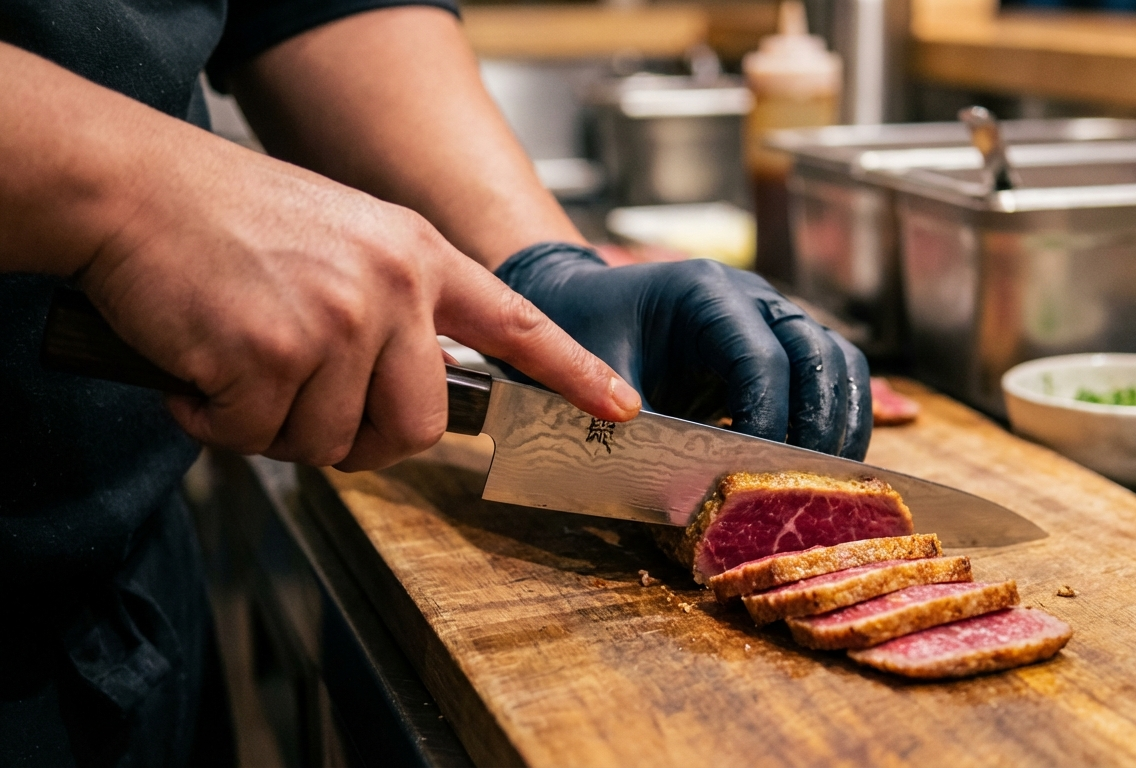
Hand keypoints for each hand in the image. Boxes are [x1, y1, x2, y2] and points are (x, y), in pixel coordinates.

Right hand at [76, 138, 638, 470]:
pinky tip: (197, 367)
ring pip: (327, 442)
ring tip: (237, 362)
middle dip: (358, 440)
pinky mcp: (271, 353)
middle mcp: (392, 286)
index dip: (574, 373)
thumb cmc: (229, 218)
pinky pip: (254, 438)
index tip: (620, 407)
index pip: (516, 323)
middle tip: (301, 408)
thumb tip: (408, 390)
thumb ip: (393, 306)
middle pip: (415, 427)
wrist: (131, 188)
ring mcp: (336, 319)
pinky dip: (214, 420)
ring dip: (272, 426)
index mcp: (417, 255)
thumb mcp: (345, 237)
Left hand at [495, 244, 871, 459]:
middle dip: (820, 422)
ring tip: (826, 479)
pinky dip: (835, 418)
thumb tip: (687, 480)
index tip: (756, 469)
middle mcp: (752, 297)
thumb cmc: (583, 328)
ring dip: (841, 421)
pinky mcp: (780, 346)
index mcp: (706, 292)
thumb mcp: (592, 369)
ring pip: (838, 361)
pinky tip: (821, 465)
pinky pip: (829, 376)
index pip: (762, 356)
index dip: (768, 417)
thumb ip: (633, 418)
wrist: (580, 302)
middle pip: (819, 353)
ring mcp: (773, 318)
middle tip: (807, 482)